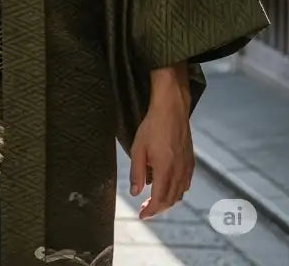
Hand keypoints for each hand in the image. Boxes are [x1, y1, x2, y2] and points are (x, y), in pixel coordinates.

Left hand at [130, 78, 193, 219]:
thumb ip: (136, 172)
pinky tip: (167, 186)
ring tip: (153, 200)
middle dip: (157, 208)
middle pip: (170, 200)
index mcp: (165, 170)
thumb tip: (135, 192)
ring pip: (179, 193)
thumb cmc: (152, 127)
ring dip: (167, 201)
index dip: (151, 210)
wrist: (172, 111)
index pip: (159, 199)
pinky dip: (176, 191)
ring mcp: (187, 168)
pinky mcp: (190, 162)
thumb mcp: (138, 148)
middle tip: (145, 210)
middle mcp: (179, 172)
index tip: (141, 216)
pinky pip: (185, 184)